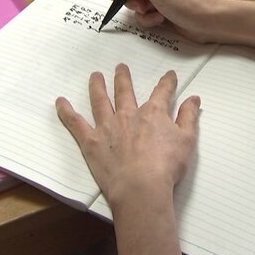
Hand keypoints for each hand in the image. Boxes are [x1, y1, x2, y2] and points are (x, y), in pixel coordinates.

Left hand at [55, 64, 199, 205]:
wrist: (141, 186)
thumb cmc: (165, 166)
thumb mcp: (186, 140)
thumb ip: (189, 117)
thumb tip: (194, 99)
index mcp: (153, 114)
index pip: (162, 92)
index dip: (167, 83)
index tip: (169, 75)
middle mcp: (128, 115)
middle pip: (125, 91)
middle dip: (123, 78)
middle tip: (120, 67)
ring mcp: (108, 127)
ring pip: (100, 101)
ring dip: (97, 86)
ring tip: (95, 76)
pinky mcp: (91, 142)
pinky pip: (76, 123)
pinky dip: (66, 112)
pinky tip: (60, 102)